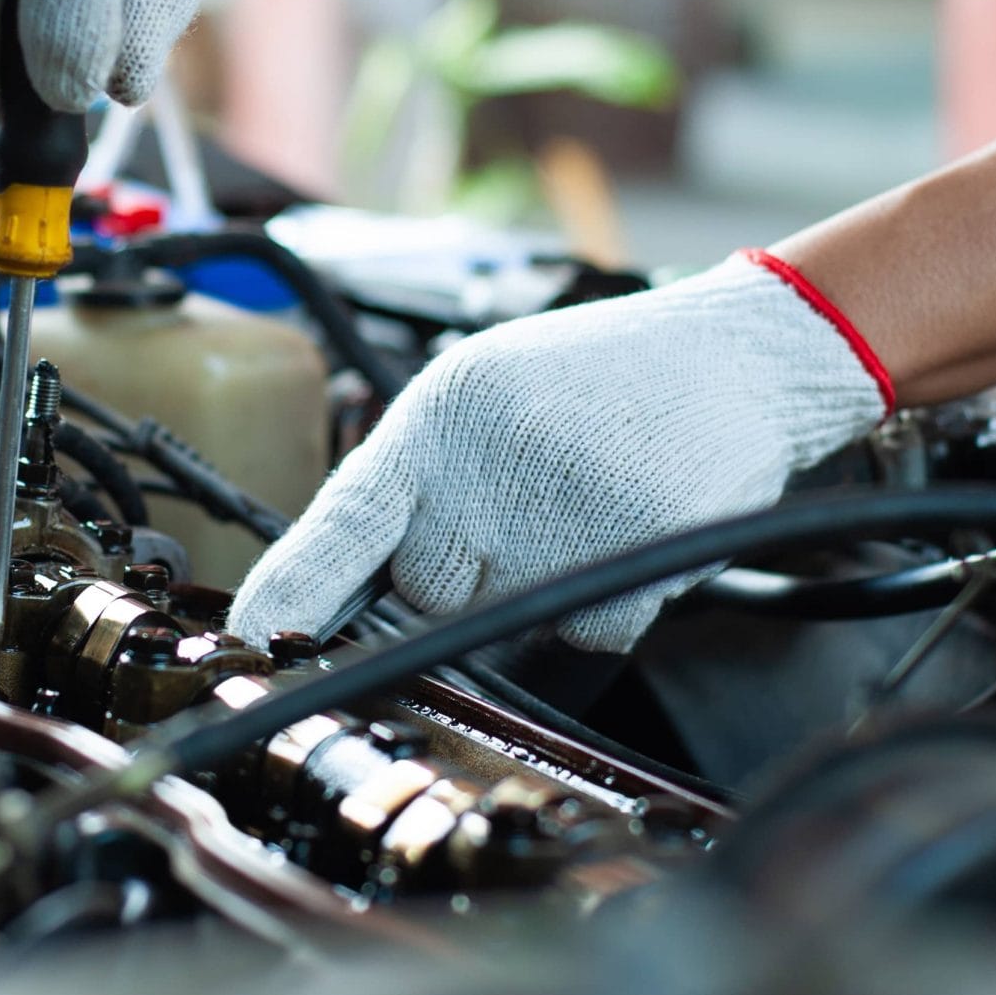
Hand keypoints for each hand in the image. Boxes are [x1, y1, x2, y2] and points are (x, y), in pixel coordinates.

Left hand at [228, 254, 893, 652]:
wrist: (737, 352)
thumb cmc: (596, 380)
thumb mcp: (481, 399)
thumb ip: (411, 486)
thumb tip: (327, 595)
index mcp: (440, 418)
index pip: (342, 520)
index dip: (293, 590)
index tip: (258, 642)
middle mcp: (495, 465)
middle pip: (428, 598)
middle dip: (457, 584)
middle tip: (518, 516)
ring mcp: (570, 512)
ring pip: (510, 627)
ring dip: (537, 596)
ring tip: (579, 514)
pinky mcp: (641, 553)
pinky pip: (592, 635)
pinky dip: (607, 606)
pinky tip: (627, 533)